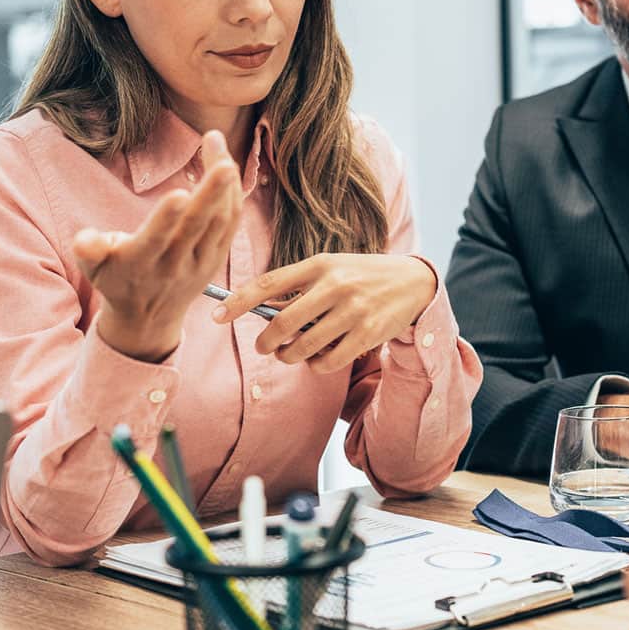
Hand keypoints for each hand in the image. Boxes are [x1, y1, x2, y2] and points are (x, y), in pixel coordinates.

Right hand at [70, 130, 241, 362]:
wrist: (147, 318)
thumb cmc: (116, 280)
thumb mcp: (93, 269)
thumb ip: (89, 251)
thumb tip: (83, 240)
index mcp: (141, 264)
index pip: (156, 240)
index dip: (167, 219)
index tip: (179, 193)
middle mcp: (175, 264)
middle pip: (197, 227)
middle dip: (211, 194)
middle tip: (224, 163)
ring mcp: (200, 262)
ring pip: (219, 222)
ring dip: (224, 186)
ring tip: (218, 144)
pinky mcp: (215, 258)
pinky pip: (229, 223)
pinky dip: (231, 195)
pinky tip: (224, 163)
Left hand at [213, 253, 437, 374]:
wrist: (412, 281)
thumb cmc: (361, 276)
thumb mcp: (331, 270)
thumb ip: (299, 289)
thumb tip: (262, 313)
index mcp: (319, 264)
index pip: (268, 284)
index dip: (237, 302)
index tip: (216, 316)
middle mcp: (334, 285)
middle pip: (281, 323)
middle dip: (265, 342)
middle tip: (264, 346)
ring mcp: (352, 310)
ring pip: (302, 347)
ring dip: (290, 356)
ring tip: (291, 353)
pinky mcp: (368, 333)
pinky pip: (328, 361)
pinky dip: (317, 365)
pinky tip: (320, 358)